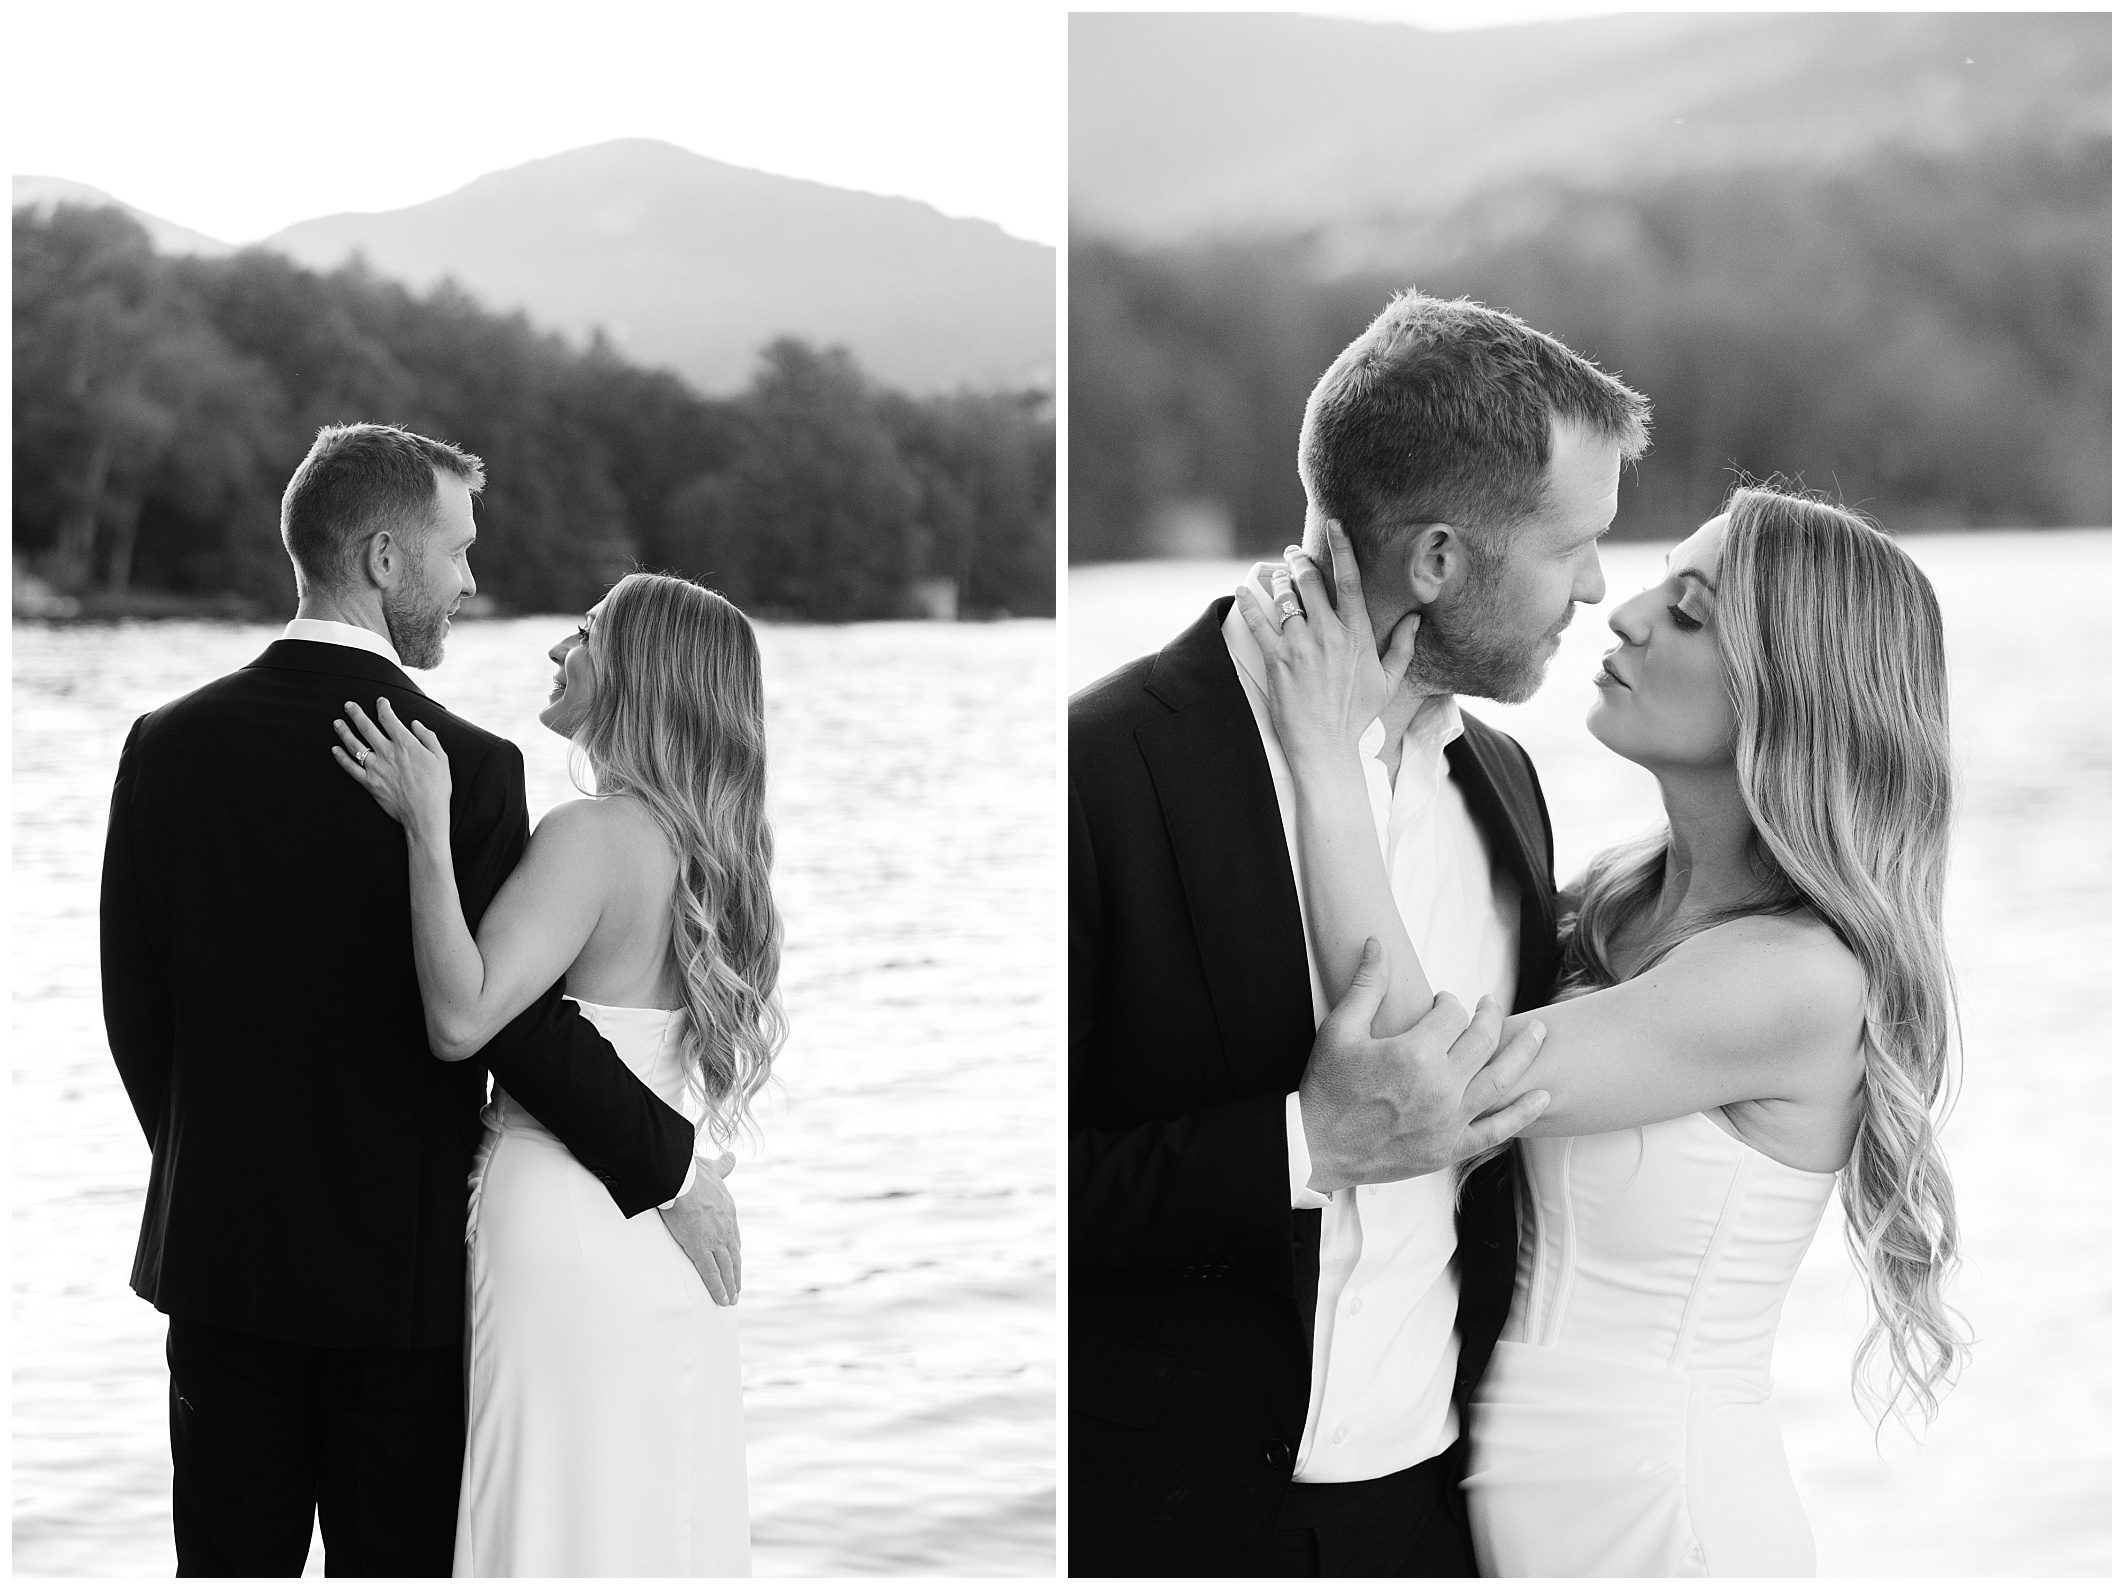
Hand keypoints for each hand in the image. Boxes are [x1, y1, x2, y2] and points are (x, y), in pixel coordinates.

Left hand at [332, 697, 451, 835]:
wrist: (425, 815)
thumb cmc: (436, 787)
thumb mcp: (441, 758)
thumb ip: (428, 737)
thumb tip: (415, 724)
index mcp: (405, 744)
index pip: (388, 719)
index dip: (383, 707)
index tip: (380, 701)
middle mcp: (387, 752)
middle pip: (366, 727)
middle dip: (355, 714)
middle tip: (348, 705)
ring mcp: (375, 768)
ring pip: (354, 745)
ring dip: (344, 732)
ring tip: (337, 723)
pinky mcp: (369, 783)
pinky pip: (350, 768)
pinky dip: (341, 757)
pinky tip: (335, 750)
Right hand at [658, 1149, 741, 1305]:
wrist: (680, 1177)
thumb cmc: (692, 1171)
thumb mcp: (713, 1167)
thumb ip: (723, 1165)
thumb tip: (731, 1156)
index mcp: (727, 1211)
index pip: (733, 1237)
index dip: (734, 1251)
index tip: (734, 1261)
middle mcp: (726, 1227)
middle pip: (734, 1256)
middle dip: (736, 1273)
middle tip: (737, 1288)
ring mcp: (715, 1239)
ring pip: (727, 1268)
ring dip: (730, 1285)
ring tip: (732, 1299)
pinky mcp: (700, 1247)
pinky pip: (711, 1273)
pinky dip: (718, 1288)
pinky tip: (722, 1300)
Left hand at [1234, 518, 1420, 765]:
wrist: (1326, 746)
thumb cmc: (1357, 716)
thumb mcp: (1388, 682)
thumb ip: (1403, 647)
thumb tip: (1416, 618)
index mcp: (1358, 635)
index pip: (1349, 580)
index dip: (1341, 548)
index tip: (1334, 525)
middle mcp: (1329, 634)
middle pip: (1311, 582)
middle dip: (1300, 561)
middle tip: (1294, 553)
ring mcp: (1301, 646)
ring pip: (1285, 597)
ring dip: (1279, 581)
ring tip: (1276, 576)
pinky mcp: (1277, 660)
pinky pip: (1258, 622)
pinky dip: (1249, 602)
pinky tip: (1243, 590)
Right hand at [1300, 939, 1548, 1190]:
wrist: (1317, 1146)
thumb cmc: (1327, 1087)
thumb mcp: (1340, 1029)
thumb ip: (1367, 985)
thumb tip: (1378, 944)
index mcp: (1414, 1053)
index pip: (1452, 1015)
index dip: (1449, 1003)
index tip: (1441, 1002)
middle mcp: (1440, 1086)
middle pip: (1483, 1041)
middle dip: (1489, 1016)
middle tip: (1490, 1005)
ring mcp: (1449, 1120)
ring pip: (1501, 1079)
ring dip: (1524, 1052)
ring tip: (1539, 1033)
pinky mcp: (1450, 1148)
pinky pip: (1498, 1130)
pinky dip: (1524, 1114)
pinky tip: (1542, 1097)